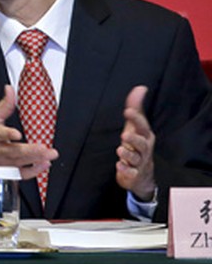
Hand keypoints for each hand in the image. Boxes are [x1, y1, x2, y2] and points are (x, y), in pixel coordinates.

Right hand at [0, 86, 58, 184]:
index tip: (16, 134)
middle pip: (13, 151)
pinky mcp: (8, 173)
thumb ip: (4, 105)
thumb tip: (10, 89)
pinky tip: (44, 164)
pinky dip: (34, 171)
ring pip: (20, 162)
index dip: (7, 134)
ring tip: (50, 154)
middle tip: (43, 148)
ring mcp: (3, 163)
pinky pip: (22, 174)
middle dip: (29, 150)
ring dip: (36, 159)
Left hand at [116, 86, 155, 200]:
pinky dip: (125, 169)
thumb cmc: (137, 146)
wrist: (142, 174)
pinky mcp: (133, 174)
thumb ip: (135, 108)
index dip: (136, 119)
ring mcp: (139, 162)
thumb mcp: (135, 127)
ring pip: (135, 158)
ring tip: (120, 150)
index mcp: (145, 136)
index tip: (128, 111)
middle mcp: (144, 149)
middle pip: (141, 143)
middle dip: (134, 139)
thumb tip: (140, 88)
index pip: (142, 126)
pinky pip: (131, 172)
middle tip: (124, 135)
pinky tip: (119, 165)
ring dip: (127, 154)